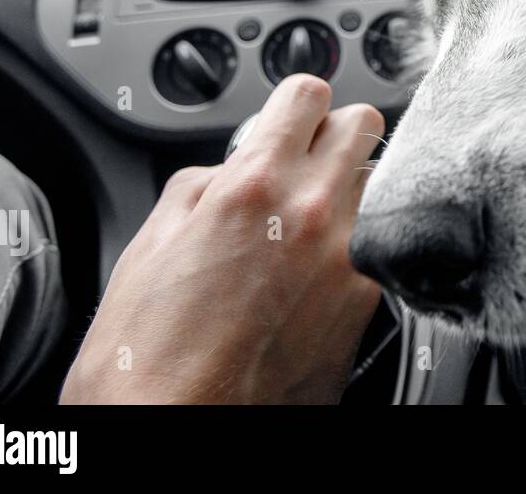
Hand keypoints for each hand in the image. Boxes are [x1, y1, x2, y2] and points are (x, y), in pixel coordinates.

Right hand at [61, 75, 384, 403]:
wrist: (175, 434)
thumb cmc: (146, 360)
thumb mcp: (148, 246)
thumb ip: (200, 186)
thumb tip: (227, 167)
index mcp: (251, 186)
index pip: (308, 92)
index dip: (294, 102)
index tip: (288, 118)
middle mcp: (312, 213)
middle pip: (364, 123)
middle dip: (334, 133)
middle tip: (306, 161)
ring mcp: (349, 258)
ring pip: (379, 181)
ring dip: (351, 187)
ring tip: (312, 219)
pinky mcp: (370, 302)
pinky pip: (379, 241)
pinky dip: (360, 240)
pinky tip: (323, 266)